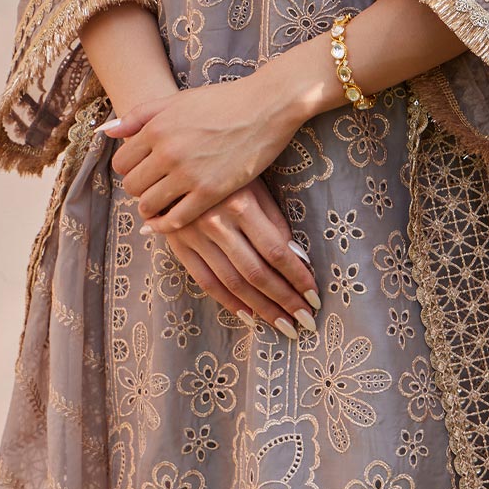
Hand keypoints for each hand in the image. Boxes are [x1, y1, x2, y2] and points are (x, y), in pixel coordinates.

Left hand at [104, 70, 298, 229]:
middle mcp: (167, 152)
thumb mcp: (177, 100)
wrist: (266, 106)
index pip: (121, 163)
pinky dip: (166, 225)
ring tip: (163, 202)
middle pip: (132, 186)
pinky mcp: (210, 192)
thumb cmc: (223, 100)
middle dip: (140, 188)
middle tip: (155, 187)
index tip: (145, 170)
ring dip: (151, 207)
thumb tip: (107, 133)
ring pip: (148, 205)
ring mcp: (188, 174)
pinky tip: (169, 221)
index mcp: (156, 128)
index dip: (131, 169)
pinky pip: (175, 219)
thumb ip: (139, 115)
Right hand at [152, 176, 319, 335]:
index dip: (297, 277)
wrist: (175, 163)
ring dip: (261, 309)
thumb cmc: (227, 172)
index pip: (276, 251)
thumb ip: (275, 222)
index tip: (314, 296)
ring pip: (233, 283)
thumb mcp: (256, 186)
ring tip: (284, 325)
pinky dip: (229, 303)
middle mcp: (217, 223)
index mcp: (241, 204)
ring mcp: (195, 237)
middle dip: (284, 300)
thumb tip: (298, 259)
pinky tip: (250, 317)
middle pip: (256, 273)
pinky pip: (206, 281)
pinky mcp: (179, 246)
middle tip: (306, 321)